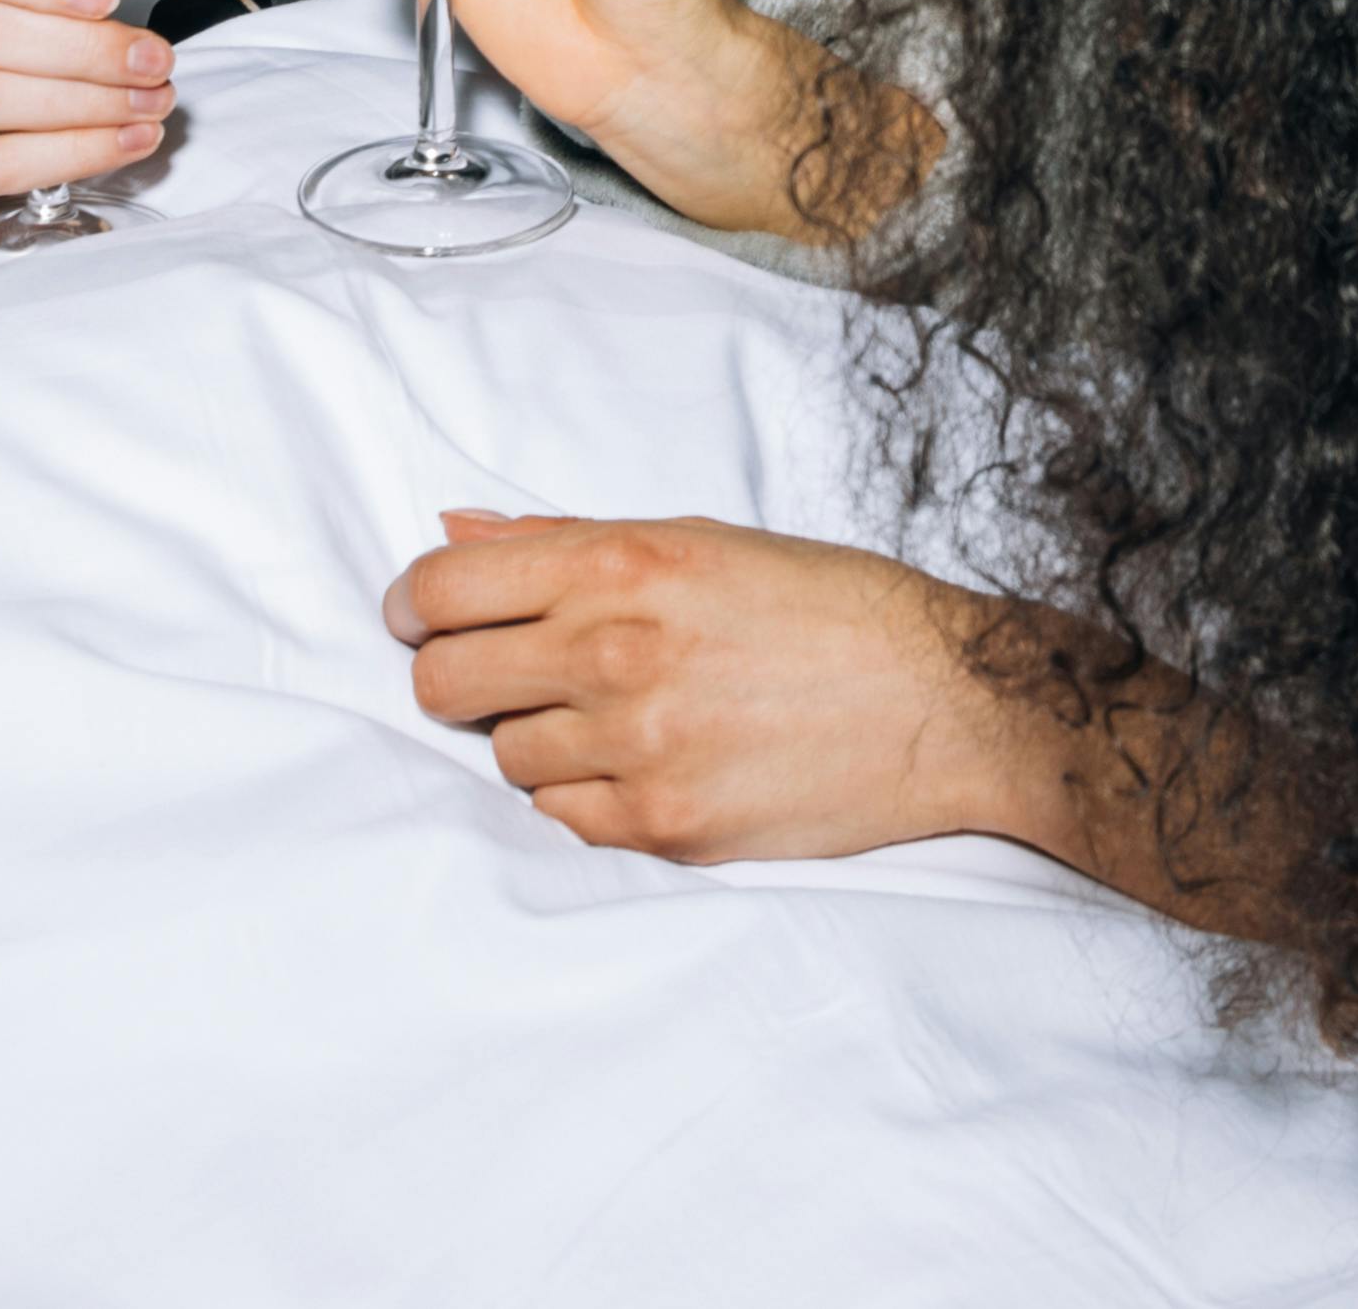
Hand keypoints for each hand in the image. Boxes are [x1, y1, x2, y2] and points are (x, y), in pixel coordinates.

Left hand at [386, 513, 1063, 865]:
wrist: (944, 700)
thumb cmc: (829, 606)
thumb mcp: (699, 537)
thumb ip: (564, 539)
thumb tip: (451, 532)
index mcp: (623, 561)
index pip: (441, 589)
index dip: (413, 607)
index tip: (423, 620)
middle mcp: (618, 650)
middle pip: (444, 684)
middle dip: (458, 679)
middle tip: (506, 678)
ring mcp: (640, 746)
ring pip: (504, 759)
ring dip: (537, 741)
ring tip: (614, 719)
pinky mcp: (667, 826)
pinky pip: (562, 822)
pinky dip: (585, 798)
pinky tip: (645, 767)